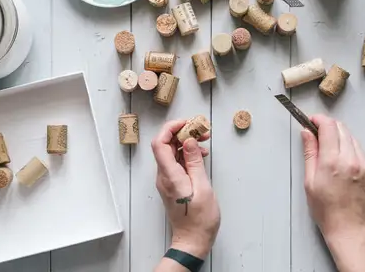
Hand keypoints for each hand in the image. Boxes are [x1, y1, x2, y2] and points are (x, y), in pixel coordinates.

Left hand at [152, 120, 219, 258]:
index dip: (171, 128)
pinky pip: (175, 162)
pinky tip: (200, 155)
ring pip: (171, 153)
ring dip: (185, 143)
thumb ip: (194, 162)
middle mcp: (163, 176)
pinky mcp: (172, 184)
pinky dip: (186, 154)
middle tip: (201, 130)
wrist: (192, 240)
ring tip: (204, 140)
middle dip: (182, 133)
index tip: (187, 123)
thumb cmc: (200, 219)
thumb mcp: (202, 187)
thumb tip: (188, 140)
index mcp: (169, 176)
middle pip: (165, 145)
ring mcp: (166, 180)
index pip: (160, 143)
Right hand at [301, 115, 364, 271]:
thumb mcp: (310, 181)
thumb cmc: (325, 209)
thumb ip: (310, 153)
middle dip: (329, 127)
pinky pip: (361, 154)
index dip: (319, 119)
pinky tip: (344, 168)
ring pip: (353, 140)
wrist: (349, 229)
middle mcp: (351, 159)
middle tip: (319, 135)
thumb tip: (306, 132)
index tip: (312, 121)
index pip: (328, 127)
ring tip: (331, 153)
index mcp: (332, 161)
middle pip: (342, 129)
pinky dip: (351, 153)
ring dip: (341, 139)